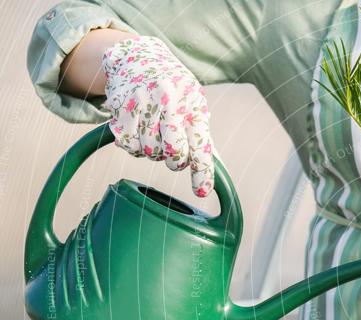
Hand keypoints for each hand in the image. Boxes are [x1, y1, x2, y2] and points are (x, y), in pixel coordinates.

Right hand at [101, 36, 213, 196]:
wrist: (137, 56)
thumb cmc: (173, 87)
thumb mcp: (193, 102)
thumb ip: (199, 133)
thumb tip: (212, 168)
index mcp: (192, 103)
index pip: (200, 144)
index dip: (202, 172)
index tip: (202, 192)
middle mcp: (168, 101)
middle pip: (172, 153)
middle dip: (174, 161)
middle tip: (174, 153)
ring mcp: (142, 104)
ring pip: (148, 152)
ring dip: (153, 152)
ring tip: (155, 133)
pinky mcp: (119, 109)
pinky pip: (127, 146)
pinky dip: (134, 146)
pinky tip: (139, 130)